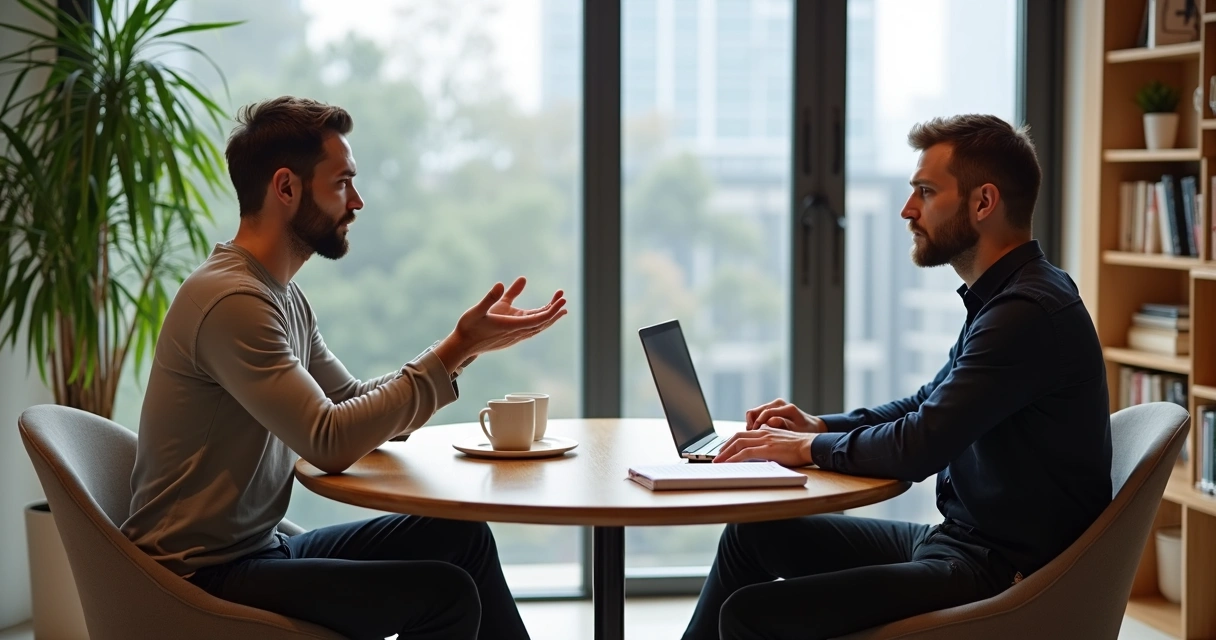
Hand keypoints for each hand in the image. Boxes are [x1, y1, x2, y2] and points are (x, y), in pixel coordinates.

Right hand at [435, 277, 566, 371]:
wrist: (462, 346)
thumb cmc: (468, 327)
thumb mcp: (477, 310)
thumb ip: (490, 297)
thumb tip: (500, 283)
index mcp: (511, 326)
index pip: (538, 319)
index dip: (552, 310)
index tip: (561, 300)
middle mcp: (516, 333)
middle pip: (542, 322)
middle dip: (554, 309)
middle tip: (563, 296)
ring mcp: (515, 336)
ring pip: (538, 326)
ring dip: (550, 316)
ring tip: (561, 307)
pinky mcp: (512, 336)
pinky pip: (532, 328)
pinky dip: (541, 321)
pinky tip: (544, 315)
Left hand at [713, 427, 815, 466]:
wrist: (811, 446)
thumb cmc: (799, 448)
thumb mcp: (780, 444)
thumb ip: (769, 446)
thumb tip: (759, 455)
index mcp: (765, 431)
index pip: (742, 434)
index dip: (730, 442)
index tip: (724, 451)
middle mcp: (762, 433)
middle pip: (736, 438)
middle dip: (724, 448)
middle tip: (716, 457)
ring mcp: (764, 440)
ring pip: (738, 444)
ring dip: (725, 454)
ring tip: (718, 462)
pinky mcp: (767, 449)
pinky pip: (746, 453)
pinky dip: (734, 458)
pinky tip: (728, 464)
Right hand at [744, 398, 824, 432]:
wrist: (812, 427)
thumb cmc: (806, 431)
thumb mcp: (798, 430)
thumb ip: (784, 425)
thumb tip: (770, 421)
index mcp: (786, 408)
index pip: (765, 413)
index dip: (758, 424)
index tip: (755, 435)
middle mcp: (778, 404)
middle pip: (755, 411)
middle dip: (751, 425)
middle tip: (752, 438)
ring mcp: (774, 405)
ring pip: (754, 413)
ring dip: (751, 425)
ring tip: (754, 437)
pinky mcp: (771, 409)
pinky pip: (757, 415)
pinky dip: (754, 424)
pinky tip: (757, 434)